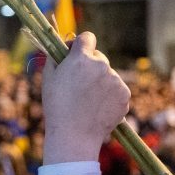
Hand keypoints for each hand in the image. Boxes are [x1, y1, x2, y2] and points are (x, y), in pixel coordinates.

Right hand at [42, 32, 130, 165]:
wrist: (74, 136)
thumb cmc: (57, 107)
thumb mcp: (48, 78)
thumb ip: (56, 57)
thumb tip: (64, 46)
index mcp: (81, 58)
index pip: (87, 38)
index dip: (81, 45)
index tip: (78, 53)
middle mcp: (101, 65)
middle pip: (99, 57)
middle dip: (91, 66)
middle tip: (80, 85)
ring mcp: (115, 80)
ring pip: (108, 75)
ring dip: (101, 82)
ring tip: (88, 101)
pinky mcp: (125, 95)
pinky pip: (117, 89)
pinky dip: (110, 96)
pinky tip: (98, 108)